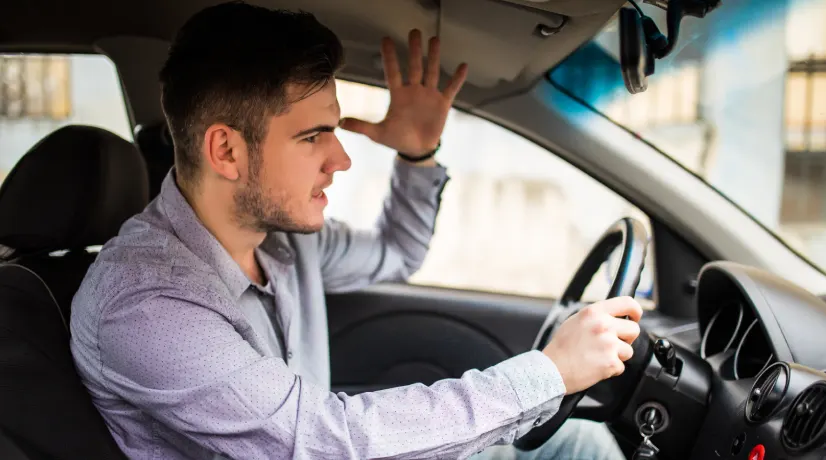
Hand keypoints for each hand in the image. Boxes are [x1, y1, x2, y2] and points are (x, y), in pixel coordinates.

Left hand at [340, 29, 468, 157]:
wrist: (416, 150)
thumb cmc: (397, 139)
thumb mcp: (378, 133)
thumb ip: (362, 126)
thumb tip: (340, 123)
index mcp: (398, 95)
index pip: (393, 72)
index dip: (390, 57)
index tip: (386, 39)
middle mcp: (413, 91)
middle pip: (414, 66)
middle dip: (415, 50)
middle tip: (414, 32)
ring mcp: (428, 95)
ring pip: (432, 71)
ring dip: (434, 57)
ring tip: (435, 40)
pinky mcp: (442, 103)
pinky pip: (451, 88)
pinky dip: (457, 78)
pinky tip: (463, 66)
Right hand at [542, 297, 642, 393]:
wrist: (552, 369)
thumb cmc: (561, 348)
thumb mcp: (575, 321)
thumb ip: (596, 317)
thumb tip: (613, 317)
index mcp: (594, 312)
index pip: (627, 304)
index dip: (636, 311)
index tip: (635, 317)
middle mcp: (603, 325)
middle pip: (633, 329)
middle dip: (626, 338)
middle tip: (612, 344)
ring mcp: (609, 344)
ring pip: (628, 350)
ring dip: (617, 355)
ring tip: (599, 357)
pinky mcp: (611, 362)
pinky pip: (621, 366)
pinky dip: (611, 369)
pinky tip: (596, 366)